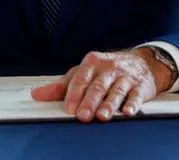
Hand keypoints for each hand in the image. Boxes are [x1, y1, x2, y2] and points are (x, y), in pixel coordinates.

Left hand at [31, 48, 170, 121]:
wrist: (142, 62)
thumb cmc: (105, 70)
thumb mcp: (83, 73)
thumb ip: (61, 86)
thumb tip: (36, 95)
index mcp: (91, 63)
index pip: (80, 78)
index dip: (74, 93)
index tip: (69, 108)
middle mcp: (108, 68)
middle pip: (98, 86)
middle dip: (90, 102)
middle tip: (83, 116)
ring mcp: (125, 77)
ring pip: (116, 91)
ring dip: (109, 104)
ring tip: (102, 116)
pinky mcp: (140, 87)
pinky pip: (136, 96)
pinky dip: (133, 104)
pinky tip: (128, 112)